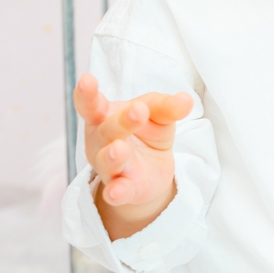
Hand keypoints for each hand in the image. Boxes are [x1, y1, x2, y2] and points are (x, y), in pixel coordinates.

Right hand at [74, 73, 192, 238]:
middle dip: (122, 121)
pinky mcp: (123, 189)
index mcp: (105, 116)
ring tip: (119, 148)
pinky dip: (116, 192)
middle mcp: (102, 141)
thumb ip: (167, 107)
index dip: (87, 93)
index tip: (87, 79)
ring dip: (113, 155)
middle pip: (107, 130)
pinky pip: (117, 191)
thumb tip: (186, 100)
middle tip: (138, 110)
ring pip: (107, 161)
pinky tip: (115, 193)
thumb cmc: (145, 131)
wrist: (152, 169)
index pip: (91, 104)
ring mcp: (110, 167)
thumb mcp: (158, 115)